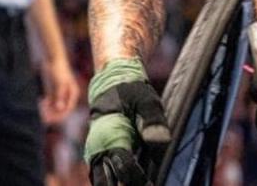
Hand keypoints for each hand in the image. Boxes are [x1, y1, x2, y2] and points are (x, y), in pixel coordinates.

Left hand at [40, 57, 79, 123]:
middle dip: (53, 115)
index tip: (51, 120)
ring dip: (50, 110)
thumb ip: (60, 95)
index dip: (60, 116)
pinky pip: (52, 101)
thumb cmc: (59, 69)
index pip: (68, 109)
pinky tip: (42, 102)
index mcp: (73, 93)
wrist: (54, 58)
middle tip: (44, 119)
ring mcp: (62, 93)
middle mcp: (69, 95)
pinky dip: (47, 104)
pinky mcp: (55, 91)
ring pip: (56, 106)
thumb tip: (60, 109)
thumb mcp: (60, 82)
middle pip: (62, 110)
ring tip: (41, 111)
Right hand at [85, 58, 169, 185]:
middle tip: (147, 184)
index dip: (138, 178)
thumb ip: (152, 119)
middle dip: (126, 185)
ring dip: (119, 184)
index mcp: (111, 137)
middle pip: (107, 182)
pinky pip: (103, 174)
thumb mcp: (146, 99)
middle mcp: (99, 148)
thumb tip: (160, 141)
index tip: (152, 183)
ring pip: (102, 181)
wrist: (111, 81)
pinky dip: (115, 180)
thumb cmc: (131, 90)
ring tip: (139, 183)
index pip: (124, 168)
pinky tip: (133, 181)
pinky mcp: (99, 153)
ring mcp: (97, 153)